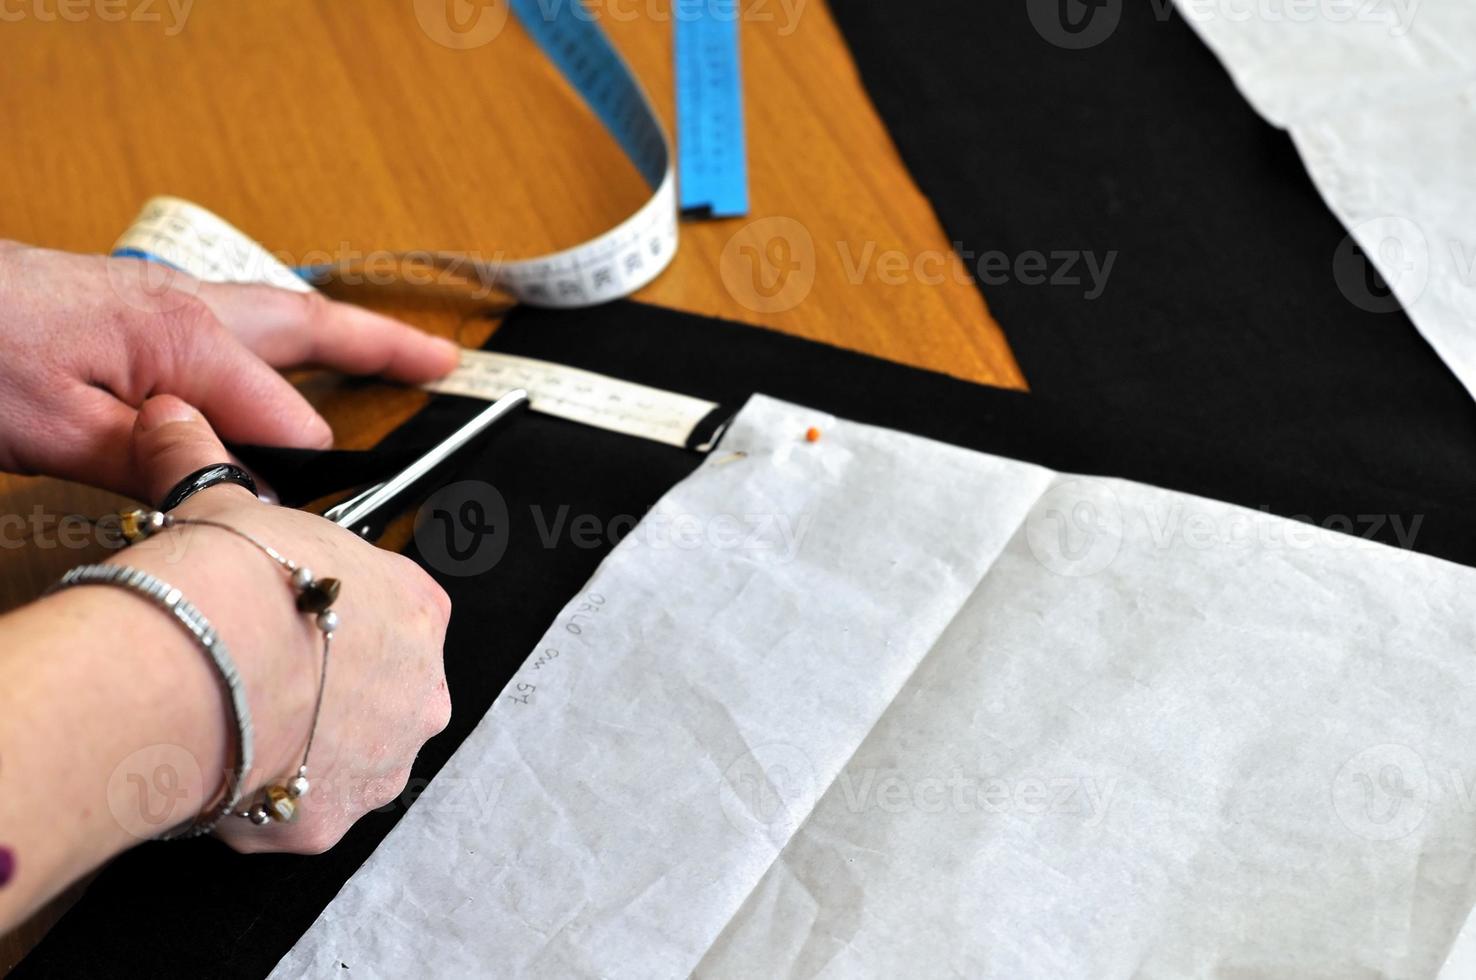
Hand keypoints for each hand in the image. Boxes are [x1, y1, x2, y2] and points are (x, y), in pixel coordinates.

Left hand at [0, 240, 459, 500]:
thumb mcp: (56, 426)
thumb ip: (162, 455)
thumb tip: (246, 483)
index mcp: (184, 338)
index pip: (282, 418)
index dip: (299, 476)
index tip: (306, 524)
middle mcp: (188, 311)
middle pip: (314, 328)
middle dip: (387, 346)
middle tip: (450, 363)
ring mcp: (167, 306)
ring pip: (283, 320)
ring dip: (348, 336)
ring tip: (401, 356)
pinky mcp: (140, 313)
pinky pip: (243, 326)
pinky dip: (290, 340)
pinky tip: (289, 366)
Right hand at [125, 395, 452, 853]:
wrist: (199, 660)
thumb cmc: (234, 581)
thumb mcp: (227, 502)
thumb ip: (209, 463)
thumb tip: (177, 421)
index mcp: (419, 609)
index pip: (402, 610)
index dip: (343, 612)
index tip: (298, 615)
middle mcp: (422, 690)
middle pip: (386, 689)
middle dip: (333, 686)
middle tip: (266, 672)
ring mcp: (382, 760)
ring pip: (349, 755)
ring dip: (304, 744)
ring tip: (239, 719)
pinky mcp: (330, 818)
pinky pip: (298, 809)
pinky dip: (262, 796)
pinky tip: (223, 764)